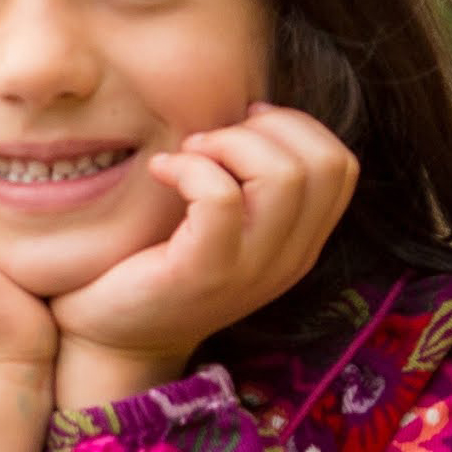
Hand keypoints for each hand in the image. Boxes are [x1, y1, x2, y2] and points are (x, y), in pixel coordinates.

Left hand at [48, 102, 357, 411]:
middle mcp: (289, 258)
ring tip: (186, 154)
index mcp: (299, 242)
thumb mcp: (218, 224)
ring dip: (229, 144)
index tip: (238, 127)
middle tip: (208, 141)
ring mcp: (252, 269)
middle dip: (267, 129)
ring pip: (284, 175)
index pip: (341, 165)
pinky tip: (159, 170)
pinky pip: (221, 197)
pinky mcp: (205, 273)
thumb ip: (247, 182)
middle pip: (326, 163)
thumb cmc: (152, 267)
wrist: (109, 340)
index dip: (295, 128)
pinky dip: (190, 168)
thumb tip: (251, 111)